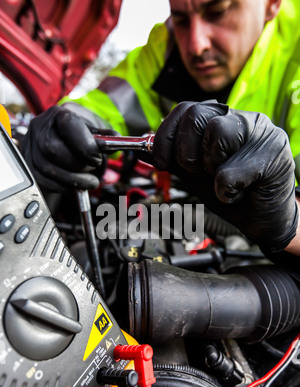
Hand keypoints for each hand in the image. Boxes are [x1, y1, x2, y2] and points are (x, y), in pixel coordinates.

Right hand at [21, 105, 111, 191]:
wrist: (70, 140)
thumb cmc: (85, 134)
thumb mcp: (98, 130)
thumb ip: (106, 137)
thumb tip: (114, 141)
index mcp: (59, 113)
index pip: (68, 126)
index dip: (85, 146)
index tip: (97, 158)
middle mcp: (40, 127)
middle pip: (53, 150)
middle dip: (78, 165)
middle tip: (93, 168)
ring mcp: (31, 146)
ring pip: (47, 168)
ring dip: (74, 180)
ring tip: (90, 180)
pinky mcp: (30, 164)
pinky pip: (43, 181)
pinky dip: (63, 186)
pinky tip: (75, 184)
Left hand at [152, 101, 297, 252]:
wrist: (263, 219)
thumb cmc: (233, 193)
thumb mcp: (196, 175)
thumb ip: (175, 160)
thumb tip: (145, 150)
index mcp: (223, 120)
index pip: (185, 109)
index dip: (166, 135)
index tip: (160, 160)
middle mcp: (243, 119)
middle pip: (196, 115)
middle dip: (185, 152)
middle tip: (197, 172)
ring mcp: (261, 132)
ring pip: (216, 134)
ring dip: (209, 169)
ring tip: (222, 182)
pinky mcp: (274, 154)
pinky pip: (230, 172)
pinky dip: (226, 191)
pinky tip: (238, 193)